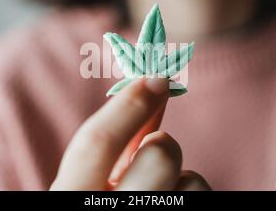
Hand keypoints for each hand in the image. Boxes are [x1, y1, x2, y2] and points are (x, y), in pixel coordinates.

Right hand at [50, 78, 209, 190]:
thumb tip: (148, 87)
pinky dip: (191, 197)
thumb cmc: (100, 206)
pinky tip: (171, 208)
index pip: (95, 144)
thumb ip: (116, 144)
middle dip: (162, 144)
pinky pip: (204, 197)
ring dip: (180, 181)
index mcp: (72, 199)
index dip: (128, 105)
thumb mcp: (91, 184)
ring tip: (158, 198)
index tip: (156, 78)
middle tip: (153, 154)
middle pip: (160, 155)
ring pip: (193, 181)